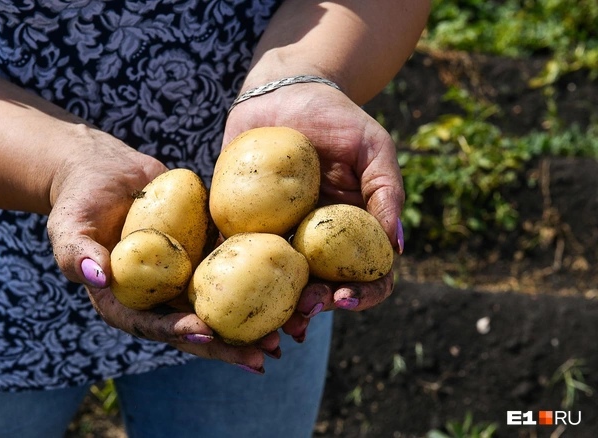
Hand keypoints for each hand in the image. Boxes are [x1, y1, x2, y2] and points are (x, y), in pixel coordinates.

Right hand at [47, 128, 275, 372]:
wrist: (105, 171)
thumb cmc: (80, 199)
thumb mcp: (68, 226)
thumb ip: (76, 253)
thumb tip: (97, 277)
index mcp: (127, 301)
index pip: (154, 325)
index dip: (180, 332)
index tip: (207, 334)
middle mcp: (160, 295)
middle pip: (196, 325)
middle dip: (229, 344)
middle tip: (265, 354)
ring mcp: (184, 274)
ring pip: (221, 302)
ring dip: (253, 319)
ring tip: (289, 331)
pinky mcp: (202, 250)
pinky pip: (231, 265)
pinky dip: (258, 277)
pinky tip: (289, 286)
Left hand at [225, 83, 404, 340]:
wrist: (284, 91)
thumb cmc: (335, 117)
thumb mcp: (372, 147)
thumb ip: (386, 191)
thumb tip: (397, 246)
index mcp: (351, 230)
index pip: (365, 274)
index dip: (360, 294)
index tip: (344, 296)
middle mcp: (315, 240)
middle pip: (320, 286)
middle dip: (314, 308)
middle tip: (304, 313)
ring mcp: (278, 234)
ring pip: (278, 281)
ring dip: (276, 307)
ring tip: (269, 322)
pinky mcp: (241, 221)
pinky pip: (236, 251)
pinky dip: (232, 275)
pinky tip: (226, 290)